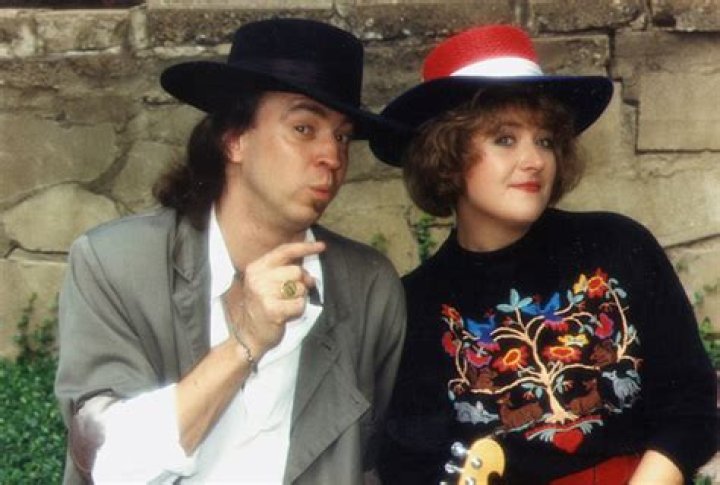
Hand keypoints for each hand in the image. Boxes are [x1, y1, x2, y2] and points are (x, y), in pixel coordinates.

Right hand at [223, 241, 324, 359]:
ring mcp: (263, 294)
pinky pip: (299, 304)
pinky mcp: (272, 310)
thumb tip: (309, 274)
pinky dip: (298, 311)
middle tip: (294, 295)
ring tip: (285, 307)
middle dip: (302, 283)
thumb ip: (286, 272)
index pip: (284, 251)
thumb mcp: (268, 284)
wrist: (249, 335)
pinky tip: (287, 316)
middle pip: (296, 271)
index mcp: (256, 267)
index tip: (322, 246)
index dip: (305, 247)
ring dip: (298, 299)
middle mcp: (257, 278)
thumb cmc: (263, 308)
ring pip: (300, 288)